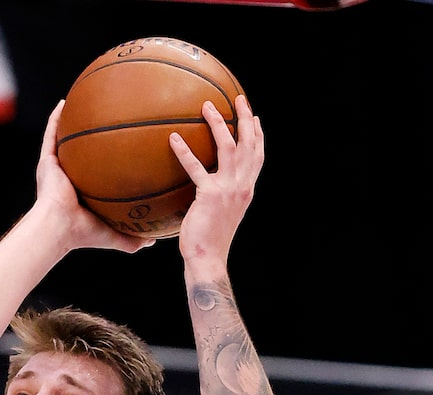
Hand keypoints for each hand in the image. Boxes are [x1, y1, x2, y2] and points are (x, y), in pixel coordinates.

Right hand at [33, 101, 153, 255]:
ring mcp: (57, 169)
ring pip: (65, 139)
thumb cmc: (83, 234)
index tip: (125, 142)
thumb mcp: (114, 235)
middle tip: (111, 115)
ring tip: (84, 99)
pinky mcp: (46, 163)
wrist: (58, 229)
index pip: (98, 171)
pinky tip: (64, 102)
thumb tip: (153, 241)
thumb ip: (133, 238)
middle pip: (83, 151)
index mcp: (84, 192)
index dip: (109, 157)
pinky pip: (51, 135)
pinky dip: (55, 119)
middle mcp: (70, 177)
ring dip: (72, 120)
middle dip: (94, 135)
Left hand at [171, 95, 263, 269]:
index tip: (255, 118)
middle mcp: (242, 185)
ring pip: (227, 146)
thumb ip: (222, 197)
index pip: (258, 156)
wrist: (208, 259)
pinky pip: (195, 168)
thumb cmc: (210, 242)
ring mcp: (228, 189)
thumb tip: (209, 189)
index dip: (258, 135)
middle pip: (249, 143)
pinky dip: (184, 151)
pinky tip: (174, 138)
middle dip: (245, 118)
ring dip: (218, 123)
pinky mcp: (209, 195)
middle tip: (238, 98)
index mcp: (247, 189)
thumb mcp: (223, 215)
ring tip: (206, 106)